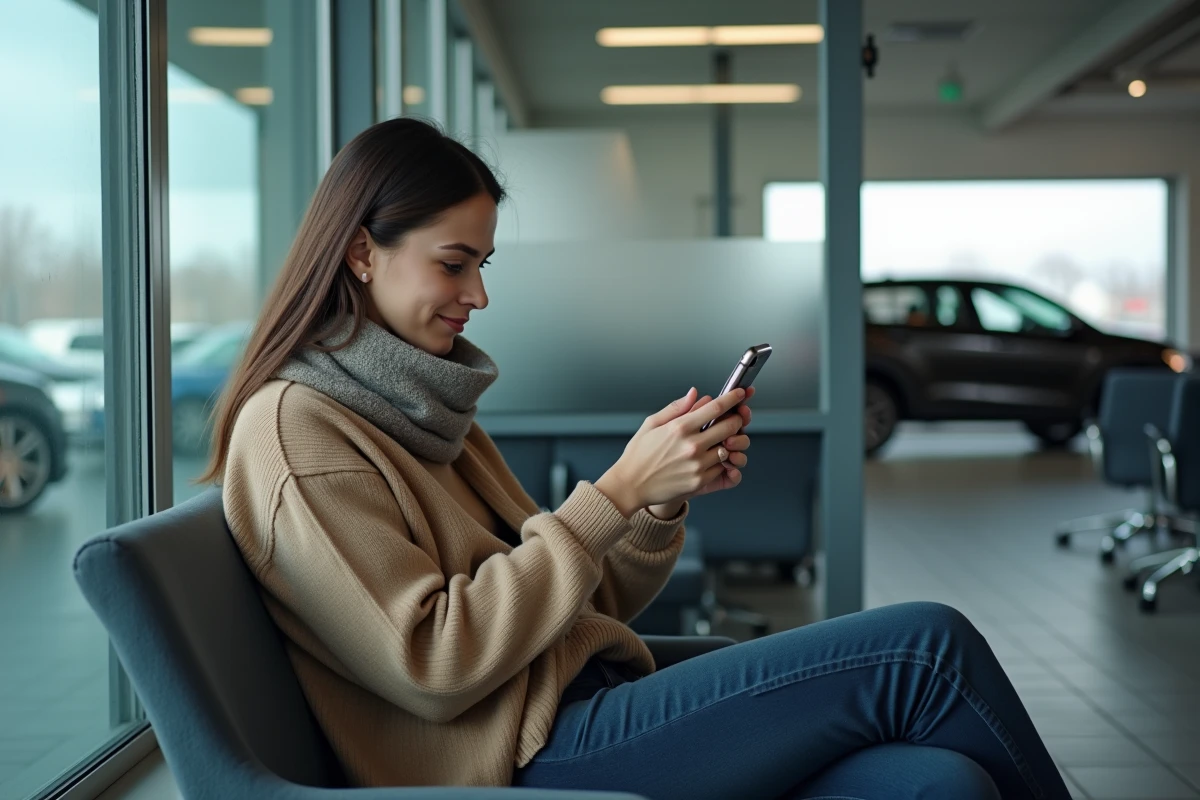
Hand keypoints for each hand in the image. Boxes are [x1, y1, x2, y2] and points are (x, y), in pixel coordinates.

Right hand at [596, 387, 748, 516]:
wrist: (631, 486)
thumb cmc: (639, 454)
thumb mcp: (651, 424)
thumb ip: (676, 407)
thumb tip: (695, 394)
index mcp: (680, 427)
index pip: (716, 407)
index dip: (733, 398)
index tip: (740, 393)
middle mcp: (691, 445)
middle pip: (730, 427)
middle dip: (737, 419)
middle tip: (735, 418)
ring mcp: (697, 465)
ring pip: (729, 448)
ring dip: (730, 442)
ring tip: (722, 440)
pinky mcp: (699, 481)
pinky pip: (721, 467)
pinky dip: (720, 461)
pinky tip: (711, 457)